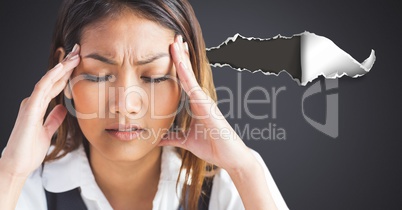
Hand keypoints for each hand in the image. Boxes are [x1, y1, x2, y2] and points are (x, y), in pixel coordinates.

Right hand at [0, 45, 80, 177]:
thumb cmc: (30, 150)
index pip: (56, 85)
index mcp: (39, 106)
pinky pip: (41, 89)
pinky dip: (50, 77)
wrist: (18, 165)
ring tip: (74, 55)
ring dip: (62, 67)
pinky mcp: (29, 109)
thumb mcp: (48, 131)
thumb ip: (53, 119)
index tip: (79, 62)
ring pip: (48, 80)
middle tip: (79, 50)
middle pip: (53, 79)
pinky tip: (60, 68)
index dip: (67, 73)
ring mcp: (31, 104)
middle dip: (66, 64)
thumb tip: (62, 108)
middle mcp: (34, 102)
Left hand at [158, 36, 250, 170]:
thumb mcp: (185, 141)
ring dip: (182, 59)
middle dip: (180, 56)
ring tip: (176, 43)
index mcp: (195, 104)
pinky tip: (180, 64)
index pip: (184, 80)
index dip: (178, 65)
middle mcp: (200, 98)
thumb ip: (172, 138)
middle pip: (188, 73)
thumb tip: (157, 139)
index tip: (171, 51)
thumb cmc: (211, 145)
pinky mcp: (208, 107)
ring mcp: (205, 101)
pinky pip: (194, 88)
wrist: (229, 156)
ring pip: (190, 76)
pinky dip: (187, 75)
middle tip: (173, 39)